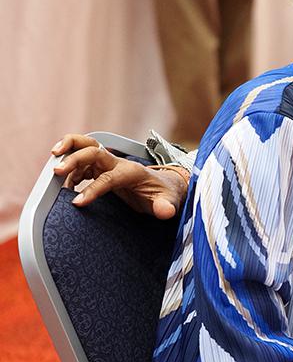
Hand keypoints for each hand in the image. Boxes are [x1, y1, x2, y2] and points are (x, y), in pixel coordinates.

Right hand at [51, 134, 187, 219]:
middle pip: (93, 150)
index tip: (78, 203)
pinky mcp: (103, 169)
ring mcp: (109, 165)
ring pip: (85, 149)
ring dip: (68, 155)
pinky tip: (64, 183)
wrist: (164, 186)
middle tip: (56, 170)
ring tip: (53, 171)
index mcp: (132, 171)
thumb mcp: (169, 201)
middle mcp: (118, 163)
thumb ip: (166, 206)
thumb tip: (165, 212)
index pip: (109, 177)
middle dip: (74, 156)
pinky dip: (71, 169)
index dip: (93, 189)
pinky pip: (83, 163)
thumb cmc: (165, 194)